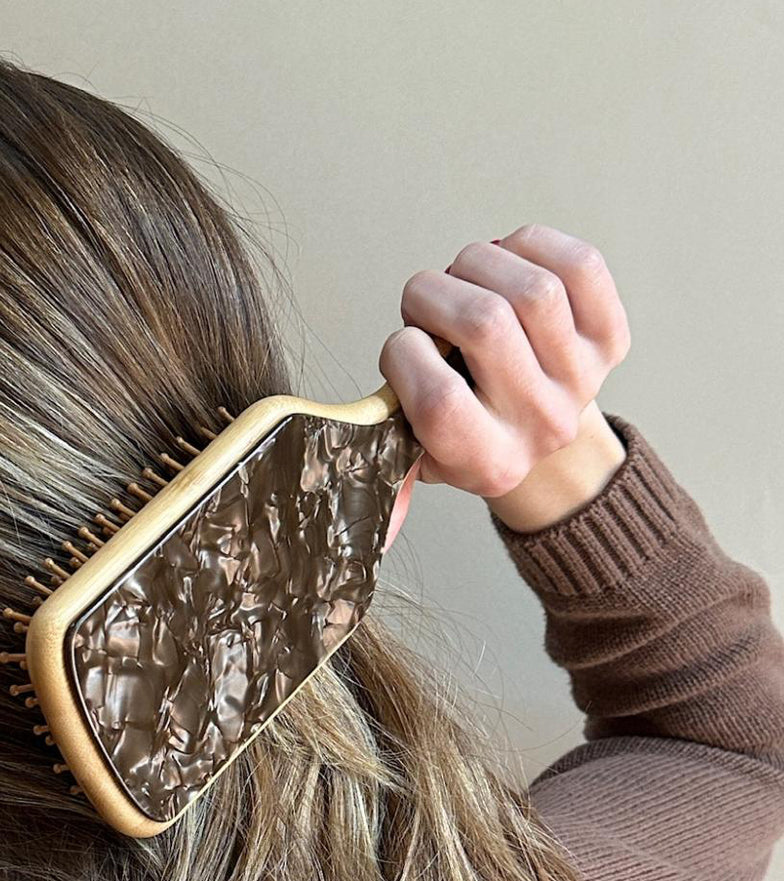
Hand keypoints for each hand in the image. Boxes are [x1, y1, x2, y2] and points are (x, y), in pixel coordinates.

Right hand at [378, 224, 631, 497]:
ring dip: (477, 264)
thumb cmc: (468, 435)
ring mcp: (580, 378)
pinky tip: (506, 260)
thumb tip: (383, 524)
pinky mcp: (609, 338)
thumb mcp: (422, 460)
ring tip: (462, 279)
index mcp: (486, 459)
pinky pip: (576, 265)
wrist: (542, 441)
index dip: (401, 352)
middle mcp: (539, 423)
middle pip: (482, 323)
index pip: (436, 395)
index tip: (399, 346)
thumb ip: (389, 467)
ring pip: (528, 286)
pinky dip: (530, 245)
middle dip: (432, 293)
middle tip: (422, 301)